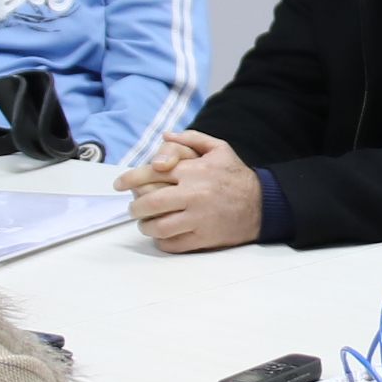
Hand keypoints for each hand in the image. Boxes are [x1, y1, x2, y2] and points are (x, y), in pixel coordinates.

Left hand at [119, 131, 262, 251]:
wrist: (263, 204)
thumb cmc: (236, 175)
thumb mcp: (218, 148)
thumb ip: (191, 138)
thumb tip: (164, 137)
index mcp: (194, 171)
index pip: (152, 173)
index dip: (130, 179)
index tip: (119, 185)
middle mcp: (193, 194)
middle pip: (150, 203)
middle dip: (135, 207)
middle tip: (133, 209)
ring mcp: (198, 218)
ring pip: (159, 227)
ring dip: (146, 226)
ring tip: (145, 223)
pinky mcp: (203, 238)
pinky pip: (173, 244)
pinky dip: (161, 242)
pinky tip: (161, 236)